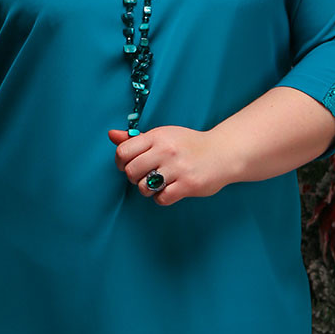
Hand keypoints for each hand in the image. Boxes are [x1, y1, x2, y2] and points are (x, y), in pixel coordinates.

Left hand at [108, 125, 233, 204]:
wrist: (223, 153)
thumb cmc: (189, 145)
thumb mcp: (163, 136)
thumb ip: (136, 139)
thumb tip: (111, 135)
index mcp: (157, 136)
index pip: (123, 152)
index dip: (121, 163)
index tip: (129, 165)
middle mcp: (166, 150)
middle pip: (131, 172)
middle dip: (135, 178)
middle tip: (146, 176)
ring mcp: (177, 168)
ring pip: (144, 187)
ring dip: (148, 189)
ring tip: (159, 183)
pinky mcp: (188, 184)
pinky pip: (161, 198)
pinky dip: (162, 198)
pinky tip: (170, 190)